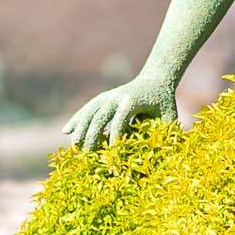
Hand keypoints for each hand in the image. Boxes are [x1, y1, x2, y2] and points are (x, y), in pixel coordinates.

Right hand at [63, 72, 178, 148]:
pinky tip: (66, 131)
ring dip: (80, 129)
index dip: (116, 135)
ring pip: (89, 112)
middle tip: (87, 154)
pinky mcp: (102, 98)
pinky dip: (76, 120)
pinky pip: (86, 110)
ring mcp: (107, 96)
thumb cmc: (164, 102)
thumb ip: (164, 133)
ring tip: (74, 147)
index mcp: (132, 101)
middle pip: (100, 116)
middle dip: (93, 135)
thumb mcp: (168, 117)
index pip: (121, 119)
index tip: (111, 151)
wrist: (155, 80)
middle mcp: (116, 96)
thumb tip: (162, 154)